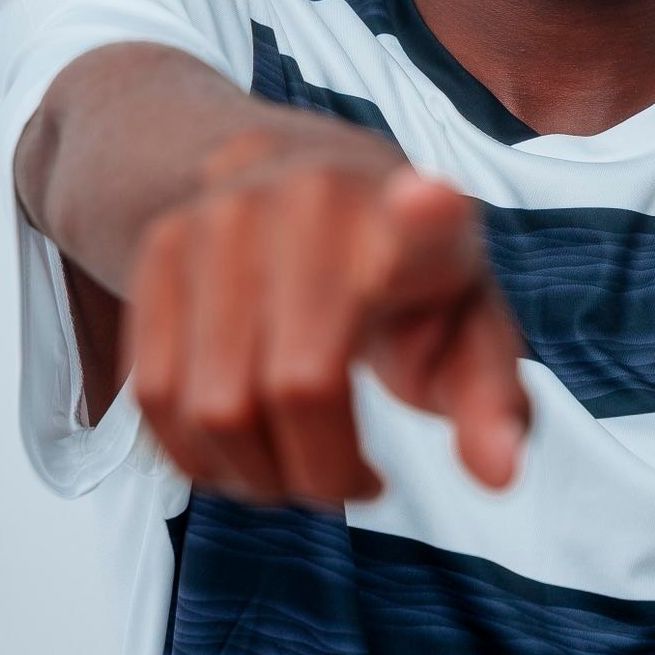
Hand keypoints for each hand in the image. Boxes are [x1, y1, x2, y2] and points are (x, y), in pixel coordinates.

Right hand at [123, 143, 529, 505]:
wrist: (295, 173)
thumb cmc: (405, 275)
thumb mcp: (466, 322)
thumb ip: (490, 400)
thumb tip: (498, 476)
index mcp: (420, 221)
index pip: (427, 217)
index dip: (427, 215)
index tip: (428, 201)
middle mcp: (316, 199)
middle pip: (300, 387)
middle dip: (325, 472)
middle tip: (351, 481)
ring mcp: (226, 215)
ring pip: (215, 408)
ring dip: (256, 476)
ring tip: (296, 468)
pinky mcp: (160, 245)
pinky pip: (156, 395)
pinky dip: (198, 455)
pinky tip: (240, 452)